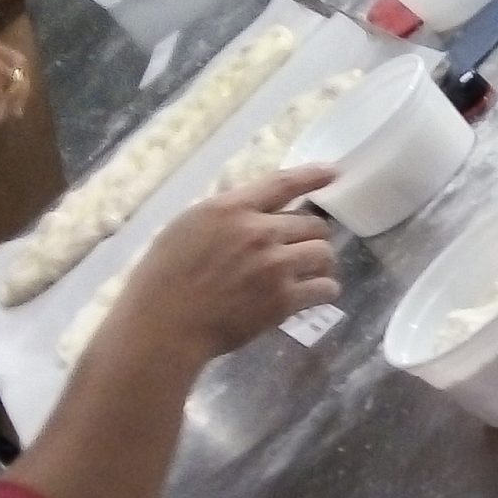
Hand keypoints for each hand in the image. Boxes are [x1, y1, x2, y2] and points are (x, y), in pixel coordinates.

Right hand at [112, 166, 339, 363]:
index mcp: (231, 209)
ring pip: (324, 254)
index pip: (282, 183)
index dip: (312, 176)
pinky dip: (324, 290)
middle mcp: (259, 233)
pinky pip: (325, 288)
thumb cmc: (164, 276)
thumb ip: (227, 216)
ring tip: (309, 271)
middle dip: (311, 235)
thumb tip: (256, 210)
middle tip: (300, 248)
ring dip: (320, 262)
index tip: (333, 172)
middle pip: (313, 224)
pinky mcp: (284, 300)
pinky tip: (315, 293)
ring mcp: (275, 267)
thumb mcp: (189, 227)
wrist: (165, 325)